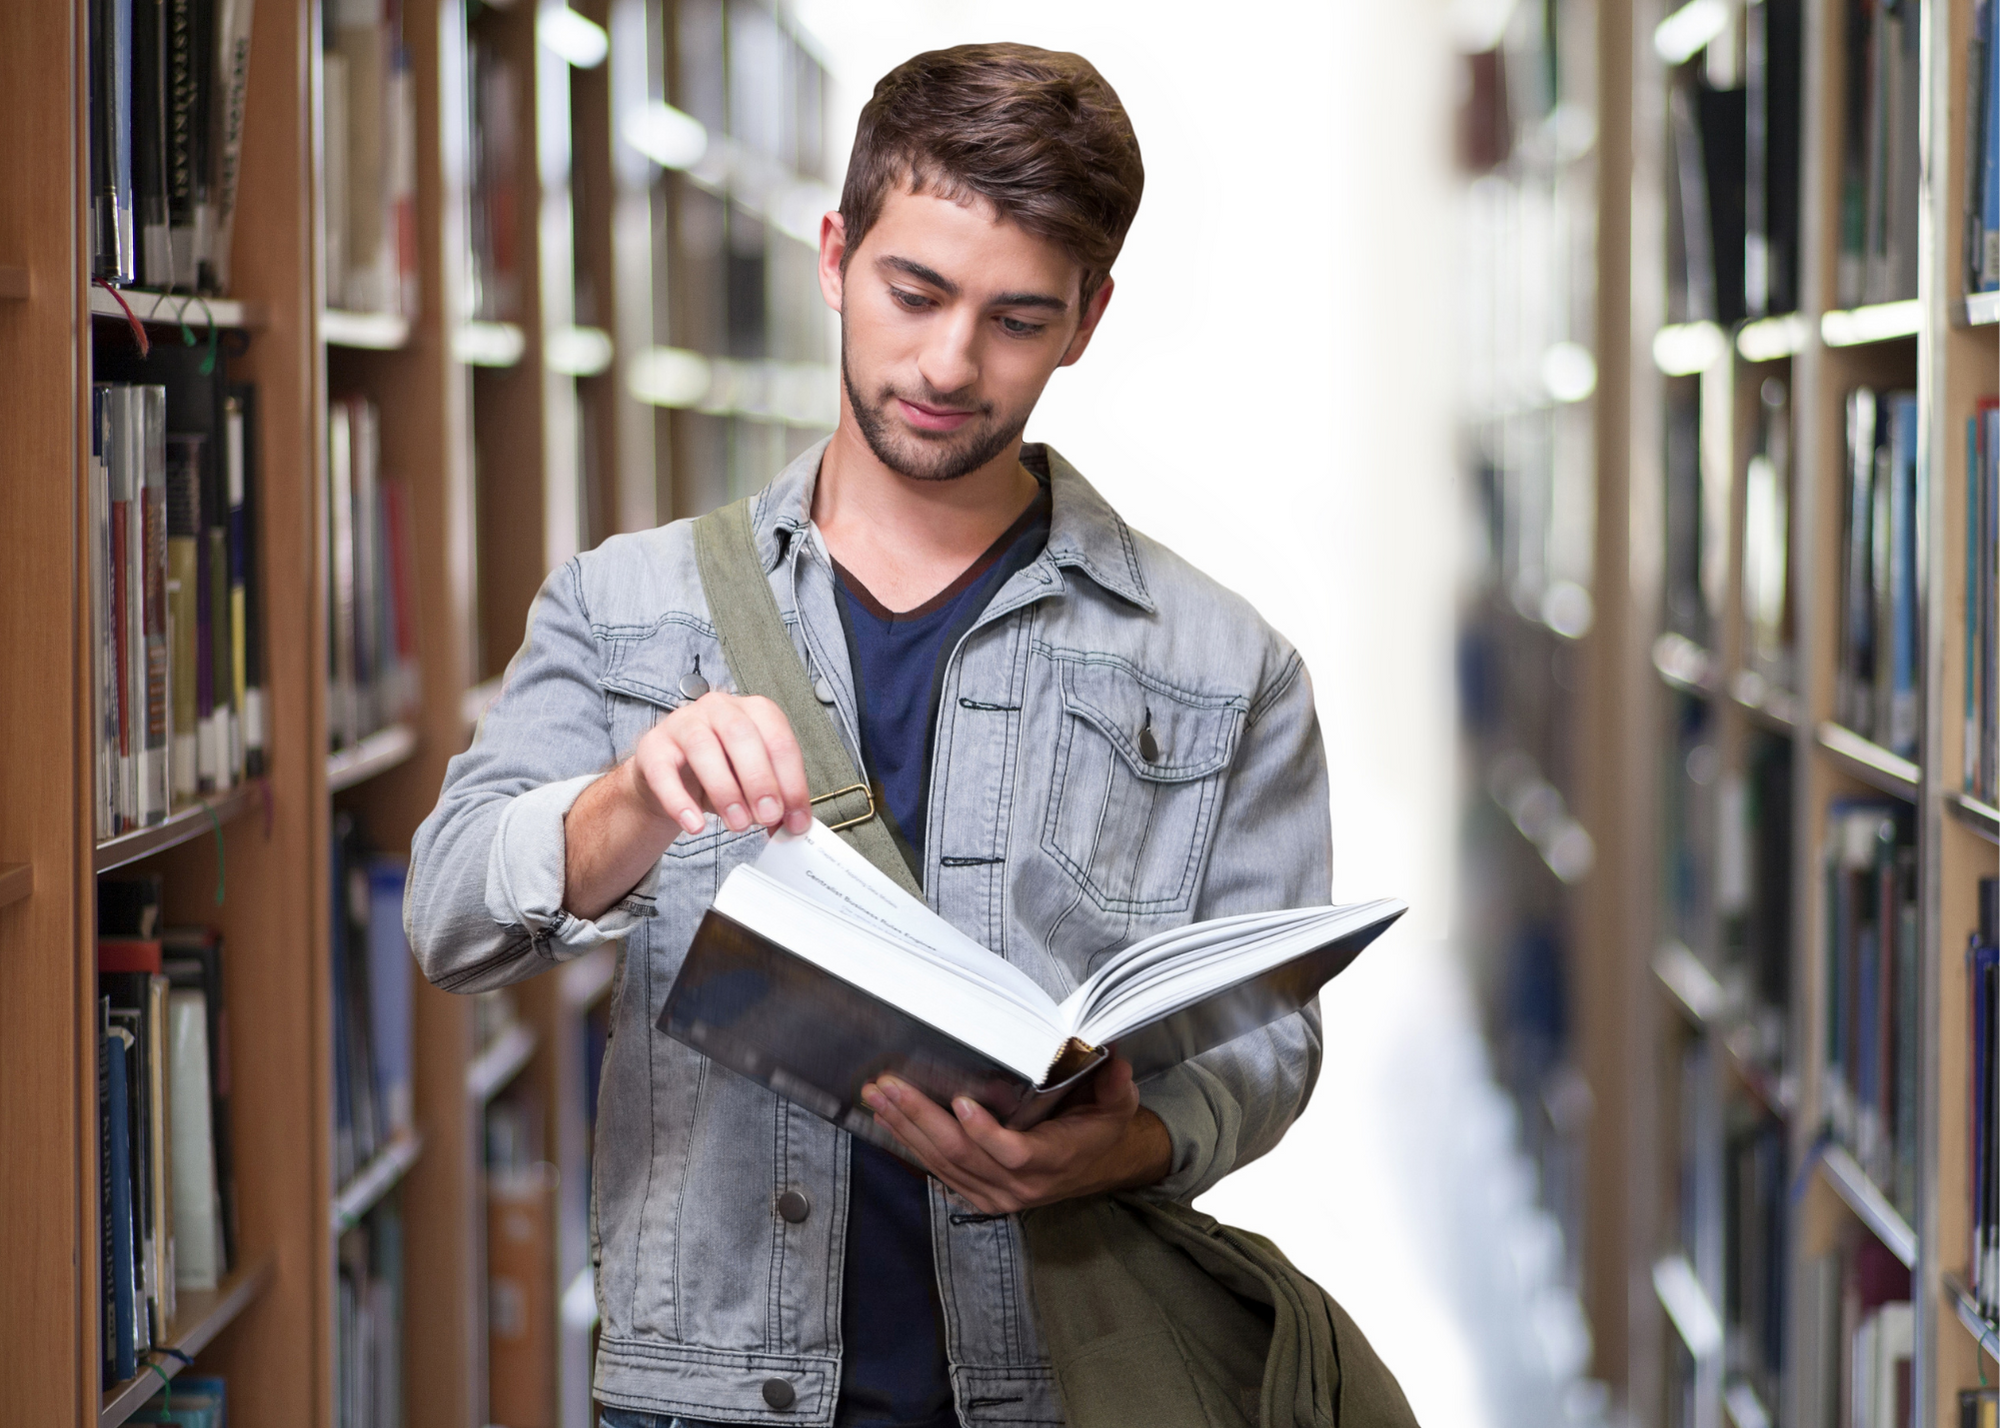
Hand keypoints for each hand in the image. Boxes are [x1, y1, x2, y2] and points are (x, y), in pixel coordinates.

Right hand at [562, 692, 813, 920]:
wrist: (670, 776)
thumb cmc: (721, 771)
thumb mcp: (753, 784)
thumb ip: (776, 800)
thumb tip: (794, 826)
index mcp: (754, 711)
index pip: (779, 740)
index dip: (791, 782)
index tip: (796, 819)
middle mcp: (719, 708)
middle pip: (741, 735)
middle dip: (760, 780)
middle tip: (768, 816)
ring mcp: (683, 723)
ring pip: (703, 747)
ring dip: (725, 790)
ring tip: (738, 824)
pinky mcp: (653, 746)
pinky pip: (663, 771)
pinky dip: (680, 801)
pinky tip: (695, 825)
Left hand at [860, 1056, 1171, 1214]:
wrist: (1096, 1165)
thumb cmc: (1100, 1129)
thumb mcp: (1117, 1104)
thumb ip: (1115, 1084)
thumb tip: (1113, 1057)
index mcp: (1053, 1160)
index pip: (1014, 1152)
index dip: (985, 1132)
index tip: (960, 1102)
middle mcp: (1020, 1184)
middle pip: (962, 1155)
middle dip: (920, 1118)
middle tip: (890, 1088)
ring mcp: (996, 1194)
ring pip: (943, 1163)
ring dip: (906, 1128)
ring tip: (878, 1097)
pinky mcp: (979, 1194)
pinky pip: (939, 1171)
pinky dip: (911, 1144)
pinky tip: (889, 1120)